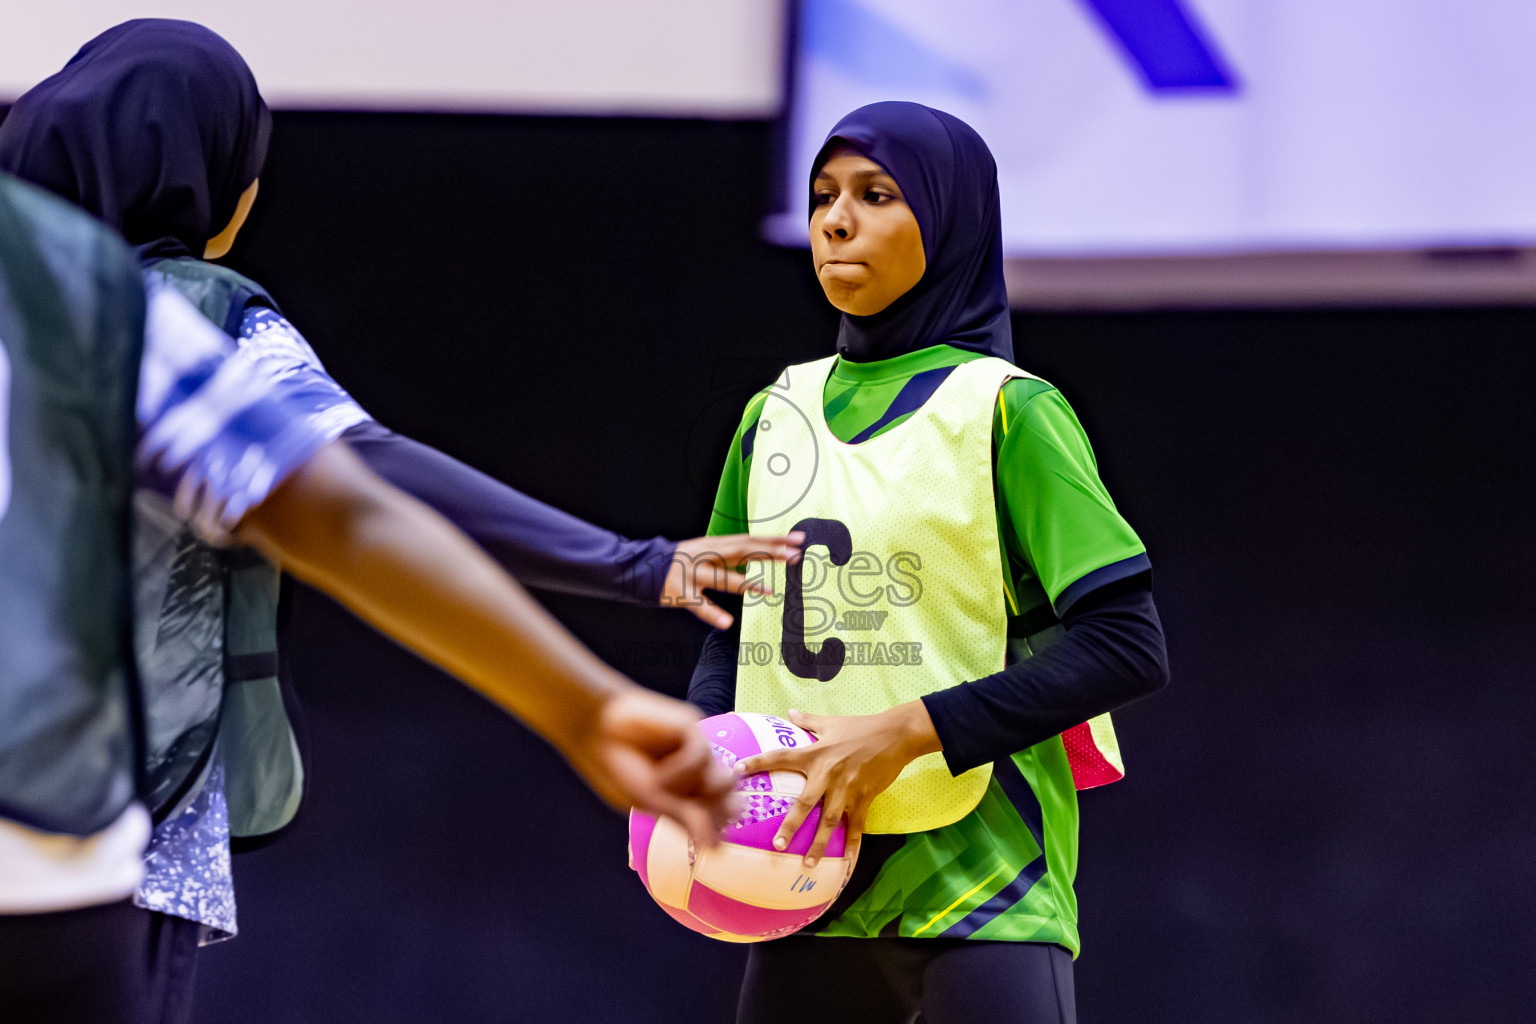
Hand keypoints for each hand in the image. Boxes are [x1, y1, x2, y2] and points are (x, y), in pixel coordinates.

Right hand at [566, 686, 736, 846]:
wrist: (597, 729)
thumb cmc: (618, 766)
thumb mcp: (652, 801)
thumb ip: (686, 818)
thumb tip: (716, 846)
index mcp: (687, 791)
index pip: (721, 810)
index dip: (716, 823)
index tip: (702, 833)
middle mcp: (698, 769)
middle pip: (730, 795)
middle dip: (713, 808)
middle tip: (680, 804)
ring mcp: (697, 748)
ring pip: (720, 780)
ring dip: (689, 789)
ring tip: (658, 784)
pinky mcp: (692, 727)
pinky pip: (700, 757)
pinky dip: (678, 772)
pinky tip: (656, 772)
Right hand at [660, 533, 803, 628]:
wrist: (640, 566)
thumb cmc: (681, 562)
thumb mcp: (707, 552)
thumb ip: (732, 555)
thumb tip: (764, 553)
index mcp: (714, 545)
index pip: (749, 540)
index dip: (774, 540)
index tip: (799, 539)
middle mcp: (705, 555)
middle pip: (741, 551)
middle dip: (769, 552)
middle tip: (795, 555)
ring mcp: (692, 574)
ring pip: (721, 579)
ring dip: (746, 584)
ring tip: (769, 591)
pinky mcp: (679, 594)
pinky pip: (698, 605)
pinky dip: (712, 613)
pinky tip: (727, 622)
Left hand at [733, 703, 941, 867]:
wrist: (895, 734)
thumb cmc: (861, 726)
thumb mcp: (832, 722)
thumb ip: (808, 721)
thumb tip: (789, 713)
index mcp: (816, 753)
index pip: (781, 757)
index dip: (758, 763)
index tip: (737, 771)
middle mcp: (829, 773)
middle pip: (806, 803)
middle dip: (792, 825)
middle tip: (777, 844)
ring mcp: (848, 788)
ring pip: (830, 820)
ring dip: (819, 843)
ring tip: (807, 863)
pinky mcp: (865, 798)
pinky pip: (857, 826)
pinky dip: (853, 846)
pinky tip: (847, 864)